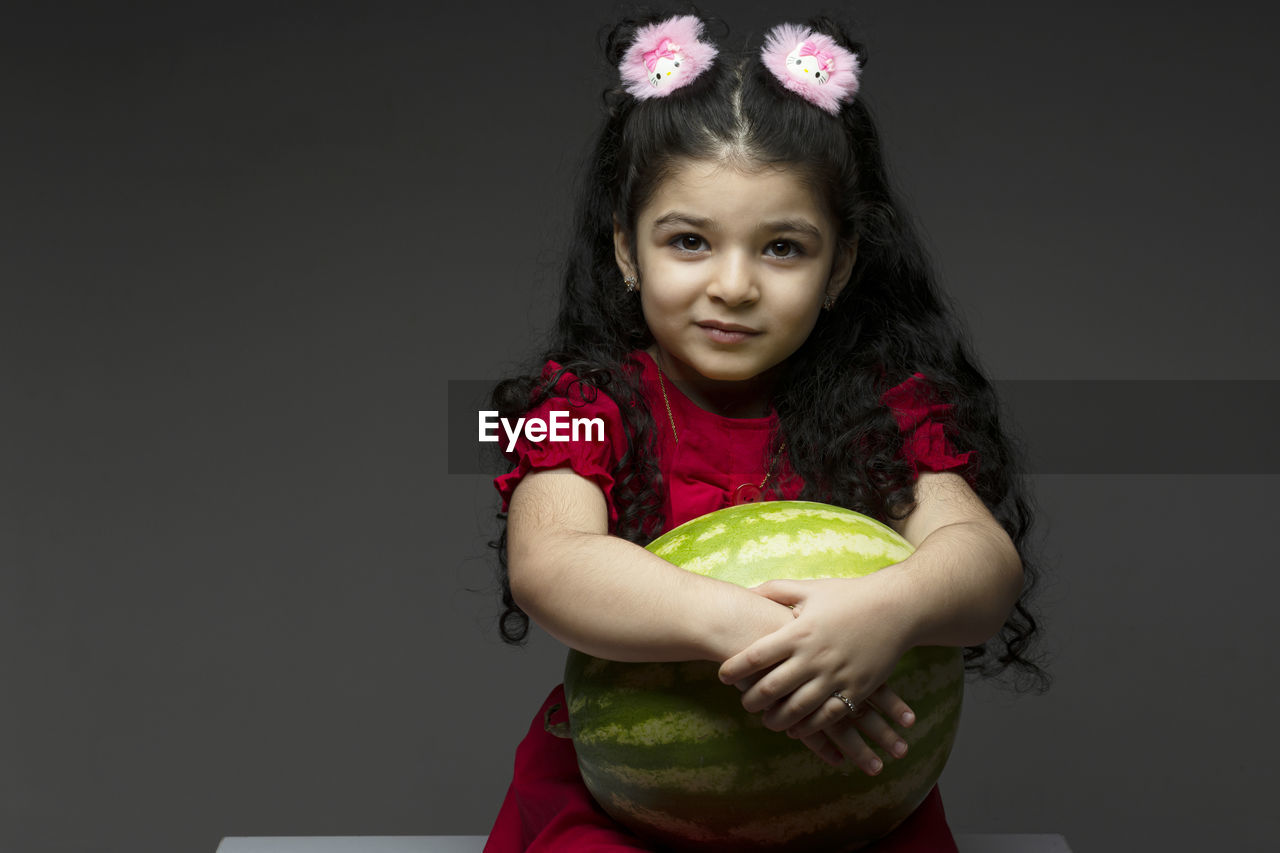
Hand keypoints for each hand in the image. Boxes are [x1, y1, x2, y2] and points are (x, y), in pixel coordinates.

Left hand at [717, 576, 917, 771]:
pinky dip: (807, 727)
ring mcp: (835, 676)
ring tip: (765, 720)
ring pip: (796, 709)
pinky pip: (826, 716)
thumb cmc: (849, 595)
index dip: (734, 669)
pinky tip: (796, 729)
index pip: (755, 656)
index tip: (723, 675)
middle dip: (751, 699)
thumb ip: (775, 591)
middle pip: (771, 688)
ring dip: (776, 719)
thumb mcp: (809, 589)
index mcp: (798, 632)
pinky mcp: (856, 689)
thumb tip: (745, 592)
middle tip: (743, 702)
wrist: (897, 608)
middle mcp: (814, 657)